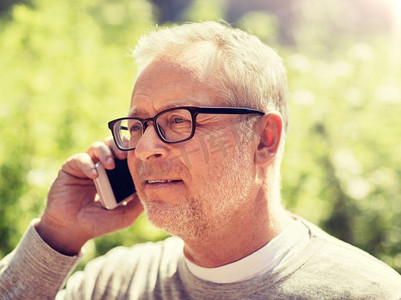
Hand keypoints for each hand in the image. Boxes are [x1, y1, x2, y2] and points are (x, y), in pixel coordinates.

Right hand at [36, 137, 143, 254]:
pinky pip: (80, 159)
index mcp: (116, 174)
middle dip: (119, 147)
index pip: (126, 155)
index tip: (139, 156)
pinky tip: (94, 175)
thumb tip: (153, 190)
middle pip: (112, 145)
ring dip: (106, 152)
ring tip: (111, 165)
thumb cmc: (99, 223)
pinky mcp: (71, 168)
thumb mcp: (125, 215)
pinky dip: (88, 164)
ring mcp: (86, 166)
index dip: (131, 152)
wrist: (72, 231)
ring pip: (97, 147)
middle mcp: (102, 166)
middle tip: (125, 156)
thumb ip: (138, 203)